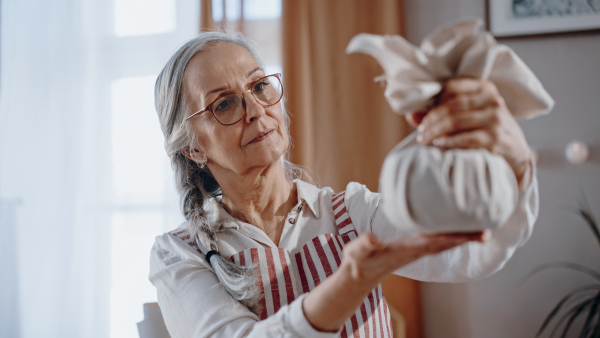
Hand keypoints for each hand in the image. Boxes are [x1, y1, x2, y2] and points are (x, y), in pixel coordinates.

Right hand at [341, 231, 487, 289]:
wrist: (360, 273)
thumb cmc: (359, 260)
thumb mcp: (357, 251)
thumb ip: (363, 245)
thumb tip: (371, 238)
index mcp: (405, 250)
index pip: (432, 243)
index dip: (450, 238)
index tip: (468, 235)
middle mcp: (415, 251)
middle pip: (444, 244)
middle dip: (464, 239)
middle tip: (486, 232)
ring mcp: (416, 250)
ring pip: (443, 243)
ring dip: (462, 238)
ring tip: (481, 230)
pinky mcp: (414, 247)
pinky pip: (437, 240)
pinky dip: (450, 235)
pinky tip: (458, 228)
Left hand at [406, 78, 532, 189]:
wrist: (516, 153)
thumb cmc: (487, 130)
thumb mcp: (470, 115)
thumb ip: (441, 113)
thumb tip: (412, 115)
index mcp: (484, 88)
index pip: (451, 87)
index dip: (433, 101)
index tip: (424, 116)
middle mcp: (491, 100)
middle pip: (450, 106)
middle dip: (430, 120)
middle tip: (420, 132)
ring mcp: (495, 119)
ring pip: (455, 121)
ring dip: (434, 132)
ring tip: (424, 139)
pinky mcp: (496, 139)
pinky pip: (465, 139)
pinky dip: (448, 142)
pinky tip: (439, 145)